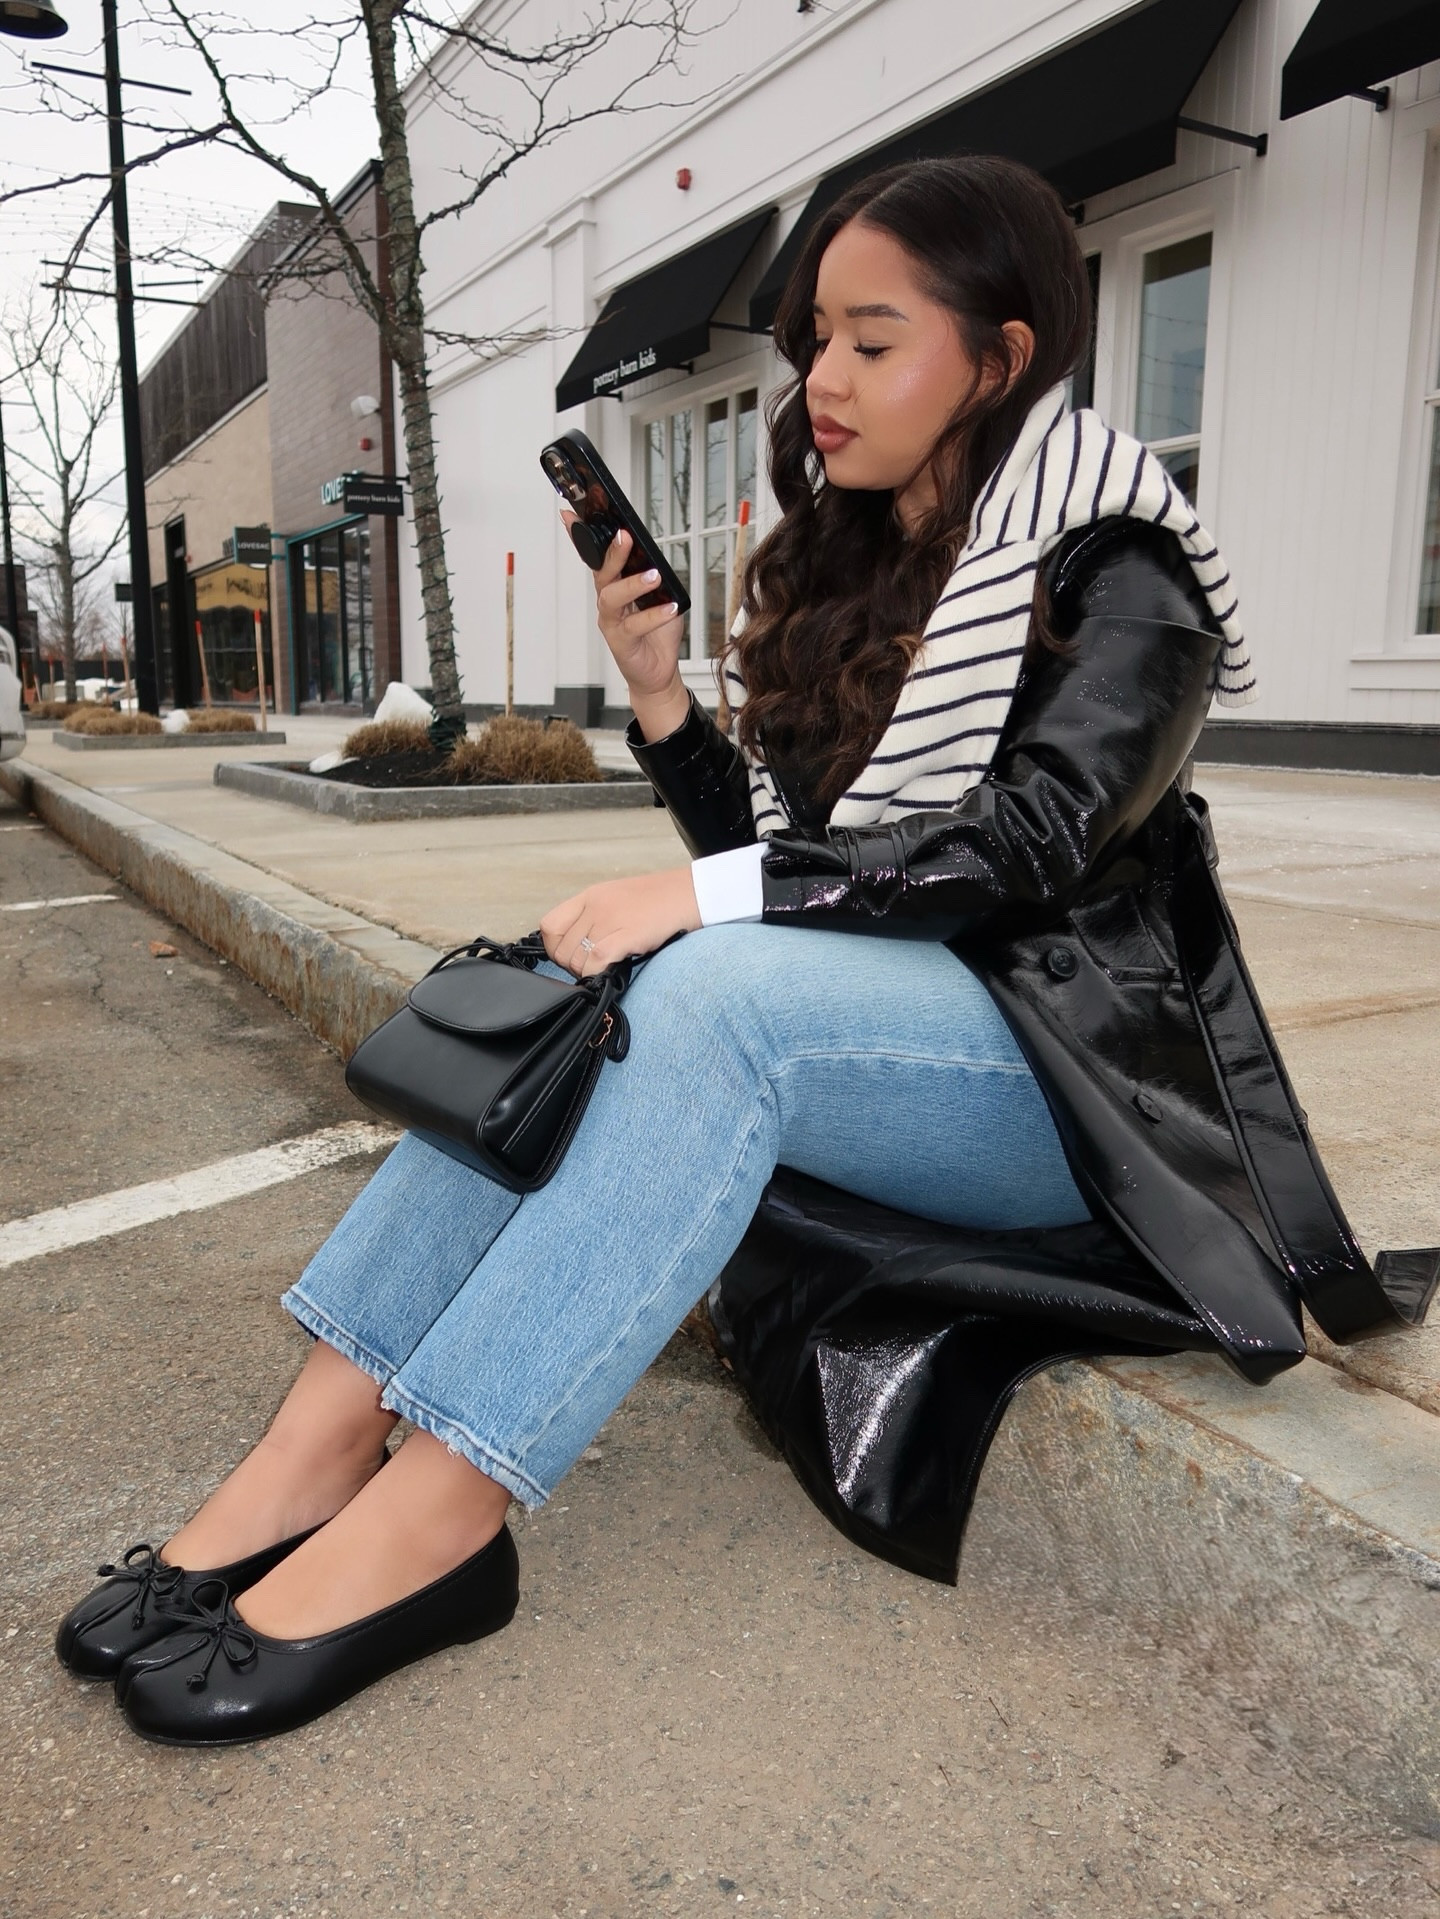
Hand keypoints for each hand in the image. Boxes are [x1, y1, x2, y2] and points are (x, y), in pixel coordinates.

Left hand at [540, 868, 700, 976]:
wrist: (692, 893)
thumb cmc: (660, 900)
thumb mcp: (617, 900)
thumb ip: (594, 918)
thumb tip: (578, 947)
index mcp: (590, 897)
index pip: (549, 925)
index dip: (555, 947)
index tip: (570, 956)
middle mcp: (595, 906)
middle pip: (561, 949)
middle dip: (572, 966)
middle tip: (593, 967)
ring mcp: (610, 919)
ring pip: (576, 959)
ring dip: (587, 972)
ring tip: (606, 968)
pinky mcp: (627, 934)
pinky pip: (596, 961)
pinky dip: (597, 973)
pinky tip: (611, 971)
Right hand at [561, 511, 689, 738]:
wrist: (659, 672)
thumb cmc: (656, 633)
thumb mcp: (660, 596)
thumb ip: (653, 575)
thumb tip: (654, 556)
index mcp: (613, 587)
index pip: (595, 558)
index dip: (580, 536)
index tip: (571, 514)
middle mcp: (608, 602)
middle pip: (602, 574)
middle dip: (611, 553)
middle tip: (625, 536)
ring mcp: (612, 622)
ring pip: (612, 598)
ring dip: (632, 584)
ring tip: (654, 576)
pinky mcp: (621, 642)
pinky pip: (634, 626)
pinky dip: (654, 615)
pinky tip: (670, 608)